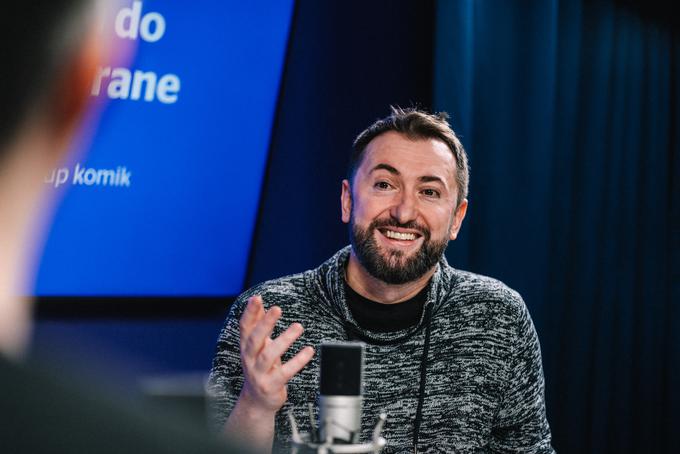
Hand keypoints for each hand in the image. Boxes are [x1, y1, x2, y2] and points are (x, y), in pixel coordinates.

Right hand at [238, 295, 314, 413]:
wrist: (256, 401)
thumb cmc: (260, 368)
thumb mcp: (258, 346)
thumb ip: (258, 324)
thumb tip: (259, 302)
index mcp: (246, 347)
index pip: (244, 327)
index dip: (249, 312)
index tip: (256, 298)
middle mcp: (249, 359)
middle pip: (254, 340)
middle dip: (265, 324)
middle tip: (277, 309)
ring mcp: (258, 373)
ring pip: (269, 356)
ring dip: (284, 340)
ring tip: (298, 327)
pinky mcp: (271, 385)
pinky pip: (284, 372)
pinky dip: (297, 361)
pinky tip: (308, 350)